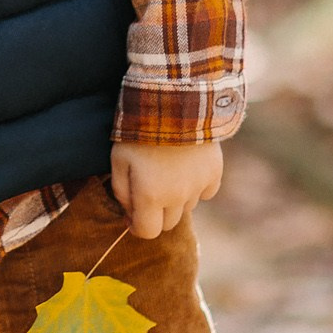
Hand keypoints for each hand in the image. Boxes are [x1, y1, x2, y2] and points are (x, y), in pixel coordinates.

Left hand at [109, 141, 223, 239]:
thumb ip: (121, 192)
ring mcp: (198, 186)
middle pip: (168, 223)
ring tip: (167, 172)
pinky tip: (187, 169)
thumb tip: (130, 213)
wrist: (174, 101)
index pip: (147, 232)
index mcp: (151, 196)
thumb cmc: (139, 131)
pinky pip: (206, 192)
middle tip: (148, 190)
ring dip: (176, 199)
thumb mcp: (118, 160)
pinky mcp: (214, 173)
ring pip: (187, 207)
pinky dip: (197, 187)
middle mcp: (177, 198)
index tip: (131, 212)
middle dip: (156, 213)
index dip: (136, 225)